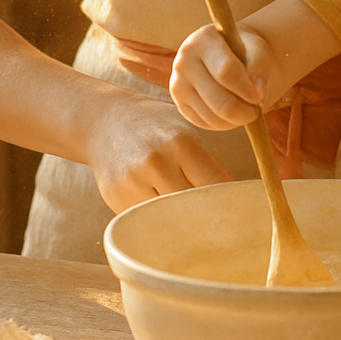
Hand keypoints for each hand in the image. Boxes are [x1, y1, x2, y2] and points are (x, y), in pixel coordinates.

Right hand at [86, 91, 231, 212]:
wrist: (105, 120)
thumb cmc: (154, 126)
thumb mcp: (183, 131)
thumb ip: (204, 162)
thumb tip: (234, 200)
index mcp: (182, 143)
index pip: (216, 184)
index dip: (226, 199)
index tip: (234, 208)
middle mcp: (157, 162)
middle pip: (193, 206)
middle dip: (203, 213)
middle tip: (212, 219)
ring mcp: (134, 181)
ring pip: (170, 217)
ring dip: (178, 218)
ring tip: (182, 211)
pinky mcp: (116, 196)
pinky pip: (146, 218)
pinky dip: (154, 217)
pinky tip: (154, 202)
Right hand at [170, 24, 267, 129]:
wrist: (228, 57)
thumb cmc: (245, 51)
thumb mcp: (257, 51)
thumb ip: (259, 67)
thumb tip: (258, 93)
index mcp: (203, 39)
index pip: (226, 71)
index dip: (246, 89)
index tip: (260, 96)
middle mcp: (184, 60)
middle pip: (219, 100)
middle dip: (244, 111)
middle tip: (257, 108)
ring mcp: (178, 84)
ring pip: (213, 116)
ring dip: (237, 119)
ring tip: (247, 108)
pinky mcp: (179, 103)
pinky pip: (205, 124)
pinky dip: (224, 124)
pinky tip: (233, 111)